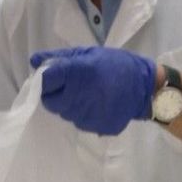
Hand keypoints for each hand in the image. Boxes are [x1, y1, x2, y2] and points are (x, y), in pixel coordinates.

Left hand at [30, 47, 156, 135]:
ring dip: (71, 105)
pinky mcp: (97, 128)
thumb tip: (35, 61)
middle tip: (71, 87)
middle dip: (55, 95)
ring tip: (89, 95)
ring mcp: (88, 116)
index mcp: (76, 74)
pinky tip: (98, 106)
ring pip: (66, 114)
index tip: (50, 78)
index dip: (44, 80)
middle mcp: (78, 98)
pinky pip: (82, 122)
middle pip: (51, 102)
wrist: (147, 88)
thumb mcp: (89, 54)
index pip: (45, 81)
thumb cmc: (117, 65)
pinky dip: (85, 115)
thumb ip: (61, 58)